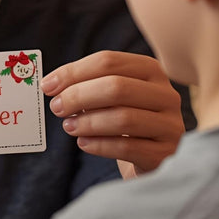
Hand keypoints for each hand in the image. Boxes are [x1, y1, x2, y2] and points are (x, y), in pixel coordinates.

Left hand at [41, 51, 183, 175]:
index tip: (47, 86)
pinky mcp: (165, 153)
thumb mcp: (110, 98)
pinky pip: (127, 147)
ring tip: (68, 126)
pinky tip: (83, 143)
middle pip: (117, 87)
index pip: (108, 61)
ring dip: (87, 122)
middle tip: (56, 107)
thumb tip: (51, 84)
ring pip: (123, 118)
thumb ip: (85, 86)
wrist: (151, 156)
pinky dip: (99, 145)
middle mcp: (166, 94)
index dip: (73, 72)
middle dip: (79, 96)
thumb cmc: (123, 120)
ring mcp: (170, 124)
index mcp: (150, 70)